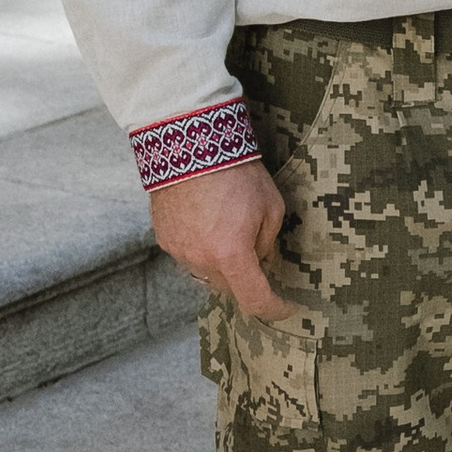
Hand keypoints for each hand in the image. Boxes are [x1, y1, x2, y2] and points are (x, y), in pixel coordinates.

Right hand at [148, 156, 294, 317]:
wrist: (190, 144)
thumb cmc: (236, 171)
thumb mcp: (271, 206)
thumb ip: (268, 242)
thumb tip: (263, 259)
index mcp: (231, 255)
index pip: (255, 300)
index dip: (274, 308)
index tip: (286, 306)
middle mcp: (201, 260)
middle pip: (230, 288)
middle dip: (247, 279)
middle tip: (259, 256)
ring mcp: (179, 252)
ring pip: (207, 274)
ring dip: (222, 265)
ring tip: (230, 232)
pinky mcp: (164, 239)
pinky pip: (189, 256)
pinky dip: (202, 250)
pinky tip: (209, 224)